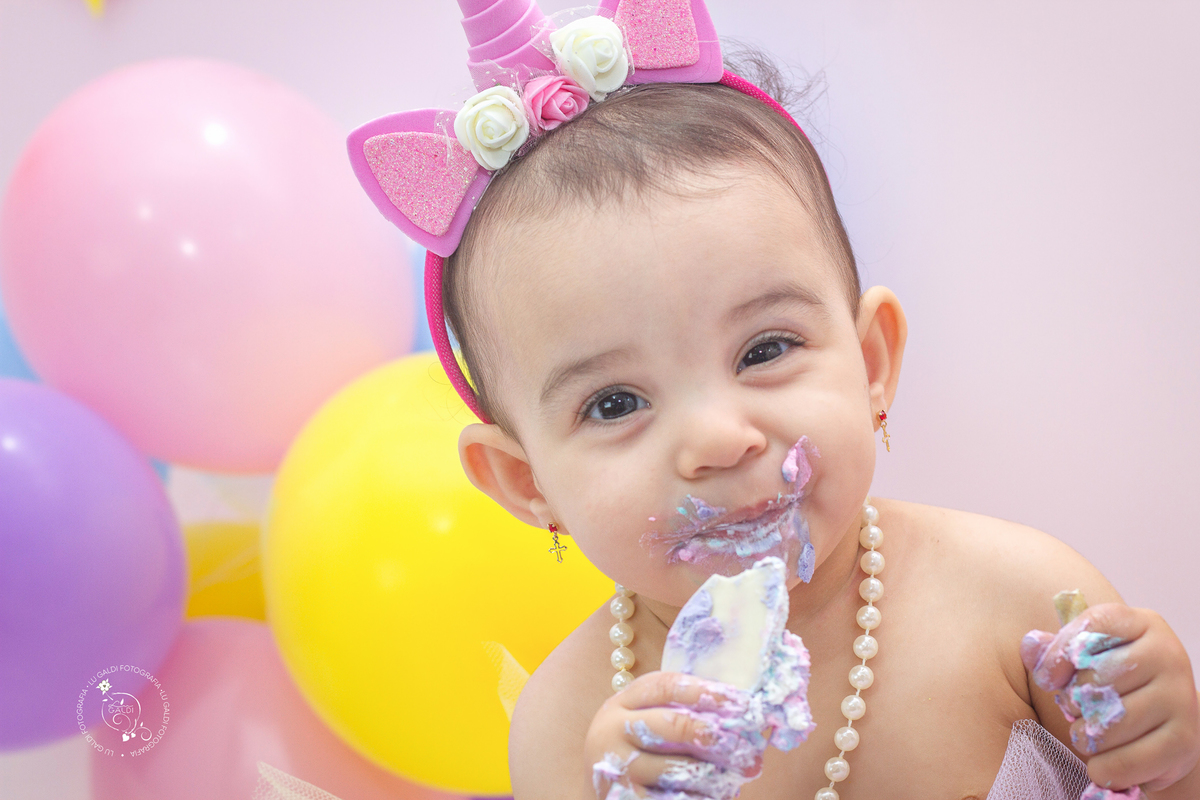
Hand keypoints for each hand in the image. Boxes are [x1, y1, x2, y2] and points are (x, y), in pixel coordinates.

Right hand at [583, 671, 764, 798]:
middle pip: (669, 725)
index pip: (664, 687)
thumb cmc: (633, 750)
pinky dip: (697, 798)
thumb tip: (740, 710)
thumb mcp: (642, 721)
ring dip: (711, 773)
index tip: (739, 700)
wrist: (595, 791)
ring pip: (673, 768)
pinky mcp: (622, 797)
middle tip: (743, 746)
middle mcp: (611, 730)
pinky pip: (669, 799)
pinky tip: (715, 796)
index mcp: (621, 703)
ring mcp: (615, 767)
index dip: (704, 691)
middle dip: (710, 733)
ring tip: (737, 776)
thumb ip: (678, 711)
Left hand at [1021, 604, 1199, 793]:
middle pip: (1097, 676)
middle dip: (1073, 701)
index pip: (1094, 625)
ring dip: (1086, 737)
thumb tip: (1031, 646)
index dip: (1061, 652)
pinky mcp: (1185, 740)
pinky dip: (1104, 768)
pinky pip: (1127, 760)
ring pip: (1108, 722)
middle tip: (1075, 710)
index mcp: (1141, 624)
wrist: (1162, 724)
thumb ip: (1053, 650)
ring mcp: (1180, 697)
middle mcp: (1167, 654)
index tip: (1045, 679)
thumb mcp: (1085, 657)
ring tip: (1087, 735)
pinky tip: (1100, 764)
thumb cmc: (1113, 683)